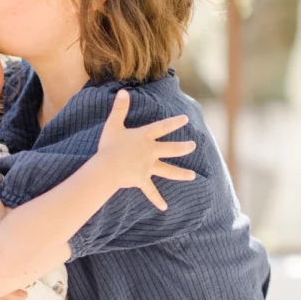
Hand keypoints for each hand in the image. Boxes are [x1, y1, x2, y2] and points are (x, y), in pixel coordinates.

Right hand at [95, 89, 196, 210]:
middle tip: (194, 146)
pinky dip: (157, 200)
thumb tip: (123, 91)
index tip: (186, 119)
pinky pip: (151, 191)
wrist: (106, 168)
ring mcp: (148, 167)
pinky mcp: (142, 180)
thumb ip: (120, 108)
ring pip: (168, 171)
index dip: (174, 122)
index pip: (162, 127)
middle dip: (183, 147)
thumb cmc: (109, 146)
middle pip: (171, 149)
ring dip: (180, 174)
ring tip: (192, 176)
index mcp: (144, 137)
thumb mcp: (113, 124)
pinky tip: (165, 207)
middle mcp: (150, 152)